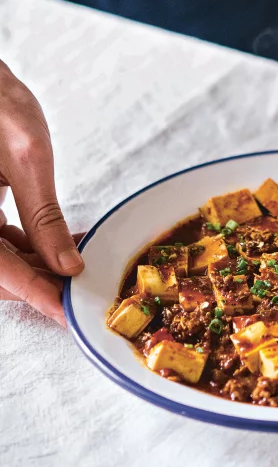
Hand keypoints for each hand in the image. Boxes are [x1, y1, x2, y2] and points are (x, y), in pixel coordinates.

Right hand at [0, 62, 83, 324]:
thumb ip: (44, 215)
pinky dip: (25, 246)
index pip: (0, 270)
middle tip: (81, 289)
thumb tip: (66, 264)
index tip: (67, 312)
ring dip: (35, 266)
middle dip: (39, 283)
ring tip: (78, 262)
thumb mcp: (26, 154)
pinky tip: (58, 243)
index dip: (37, 294)